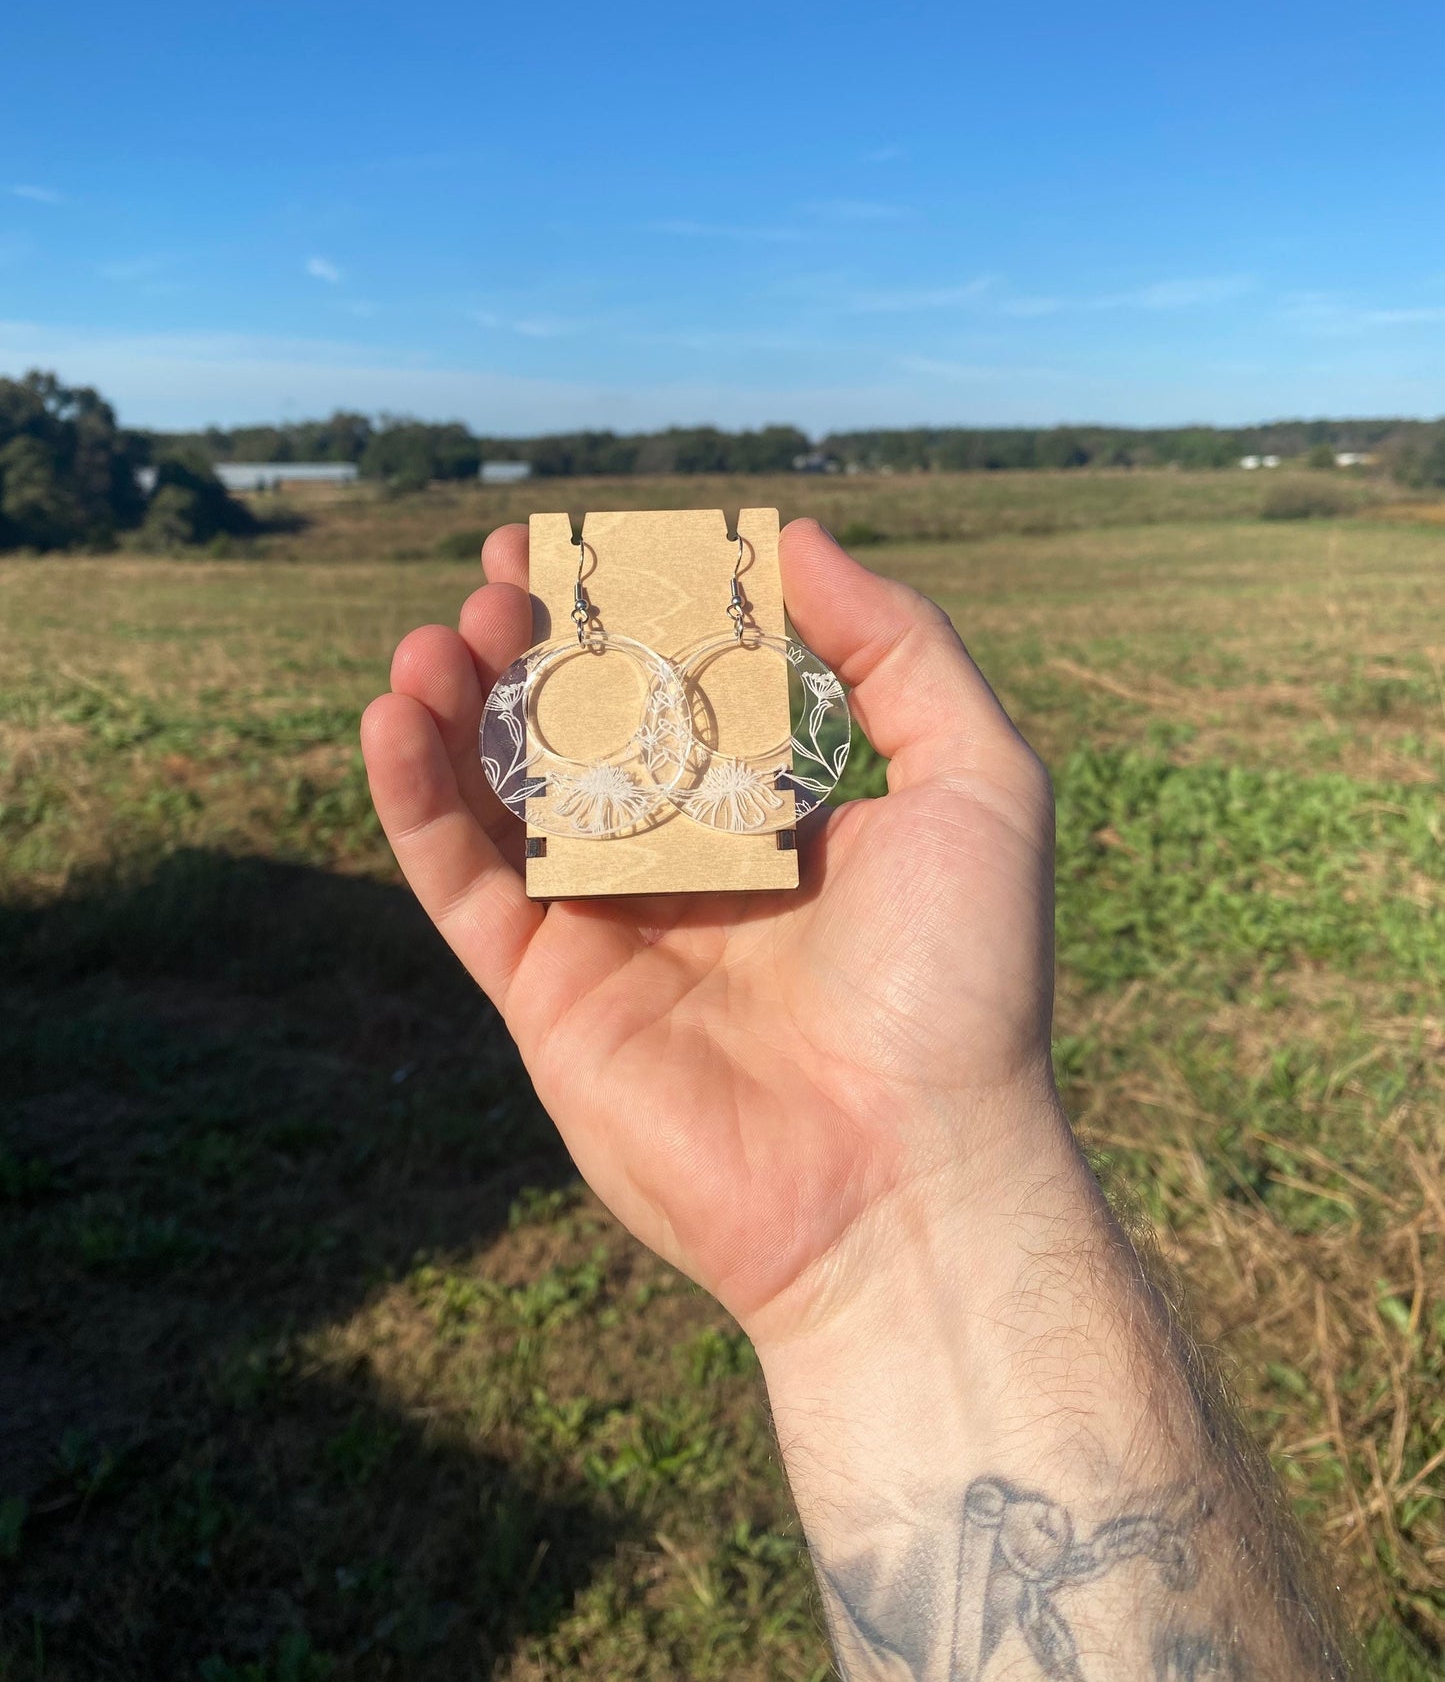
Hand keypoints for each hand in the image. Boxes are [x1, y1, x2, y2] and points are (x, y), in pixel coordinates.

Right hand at [360, 518, 1060, 1344]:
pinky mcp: (542, 993)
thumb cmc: (961, 983)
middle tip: (494, 574)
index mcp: (777, 821)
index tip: (589, 545)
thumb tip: (796, 539)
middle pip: (579, 733)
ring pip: (502, 797)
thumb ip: (900, 648)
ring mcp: (606, 931)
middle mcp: (684, 869)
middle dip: (532, 650)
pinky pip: (460, 882)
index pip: (683, 690)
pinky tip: (392, 715)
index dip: (632, 615)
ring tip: (434, 634)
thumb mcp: (978, 783)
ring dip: (457, 708)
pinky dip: (414, 800)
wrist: (907, 1176)